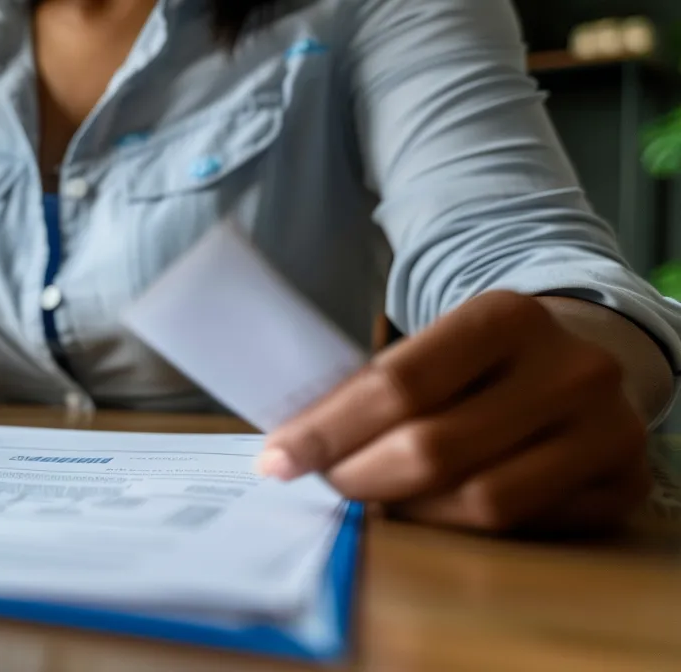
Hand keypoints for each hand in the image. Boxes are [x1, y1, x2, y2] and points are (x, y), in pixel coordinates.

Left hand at [260, 291, 652, 533]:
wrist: (580, 360)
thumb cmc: (478, 362)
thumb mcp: (433, 346)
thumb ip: (372, 388)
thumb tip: (288, 449)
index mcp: (506, 317)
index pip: (398, 384)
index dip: (328, 430)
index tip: (278, 460)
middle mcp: (570, 369)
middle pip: (435, 450)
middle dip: (361, 477)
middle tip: (326, 487)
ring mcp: (607, 429)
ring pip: (482, 502)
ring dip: (410, 513)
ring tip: (376, 503)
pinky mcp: (625, 484)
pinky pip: (527, 528)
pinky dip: (466, 530)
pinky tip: (434, 514)